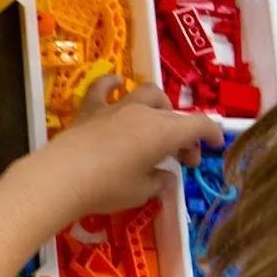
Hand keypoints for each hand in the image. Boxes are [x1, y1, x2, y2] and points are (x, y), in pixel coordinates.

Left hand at [38, 78, 223, 217]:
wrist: (61, 178)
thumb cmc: (107, 188)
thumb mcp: (141, 193)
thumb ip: (158, 183)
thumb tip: (164, 179)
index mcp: (163, 132)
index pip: (198, 124)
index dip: (212, 133)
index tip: (215, 146)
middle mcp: (144, 113)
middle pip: (173, 115)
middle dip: (183, 134)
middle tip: (181, 158)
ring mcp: (116, 108)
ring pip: (147, 94)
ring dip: (159, 107)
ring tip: (158, 125)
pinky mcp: (90, 110)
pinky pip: (103, 88)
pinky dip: (113, 84)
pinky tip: (117, 84)